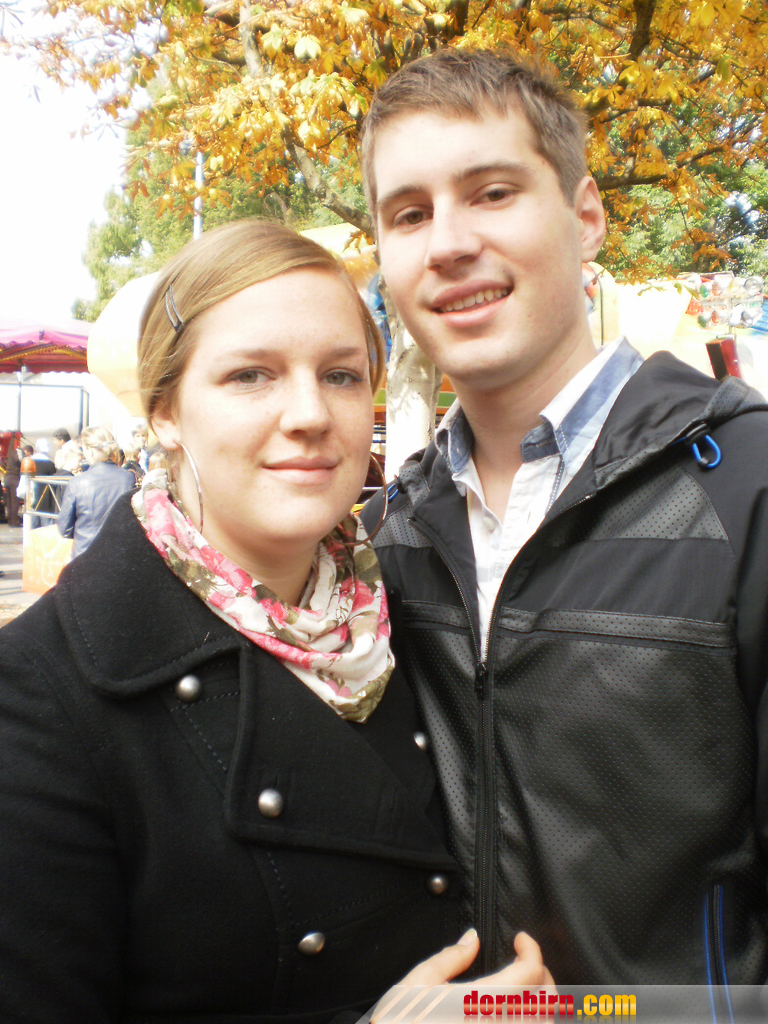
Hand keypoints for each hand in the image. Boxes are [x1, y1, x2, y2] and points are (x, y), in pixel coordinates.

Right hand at [371, 930, 553, 1021]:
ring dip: (542, 999)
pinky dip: (533, 1020)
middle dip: (543, 973)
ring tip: (526, 984)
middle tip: (526, 958)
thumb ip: (450, 958)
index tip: (520, 939)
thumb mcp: (417, 985)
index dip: (531, 949)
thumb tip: (471, 939)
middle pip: (547, 1000)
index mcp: (482, 1002)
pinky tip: (517, 1011)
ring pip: (544, 1022)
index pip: (530, 972)